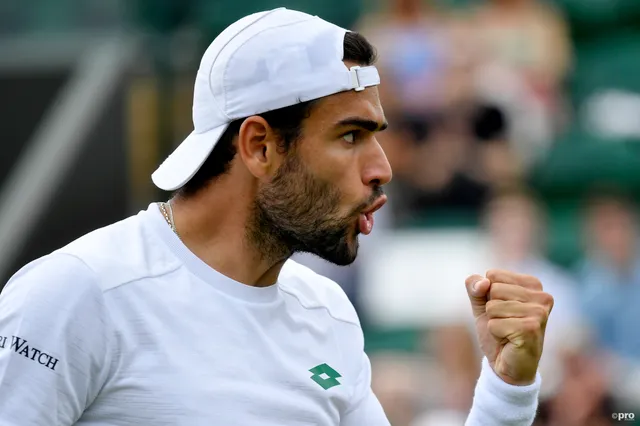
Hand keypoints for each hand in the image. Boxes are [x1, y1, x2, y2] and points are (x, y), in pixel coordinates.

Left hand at [465, 270, 553, 385]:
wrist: (508, 366)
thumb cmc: (498, 332)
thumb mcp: (482, 305)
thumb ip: (475, 287)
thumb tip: (483, 283)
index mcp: (533, 284)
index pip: (493, 275)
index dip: (489, 295)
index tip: (503, 311)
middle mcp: (542, 296)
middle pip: (493, 289)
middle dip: (491, 309)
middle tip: (505, 324)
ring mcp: (539, 313)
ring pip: (493, 307)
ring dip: (493, 322)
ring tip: (508, 332)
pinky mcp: (531, 329)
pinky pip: (494, 324)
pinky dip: (495, 334)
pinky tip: (509, 341)